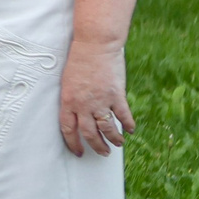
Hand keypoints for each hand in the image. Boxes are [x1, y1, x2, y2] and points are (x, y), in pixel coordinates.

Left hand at [59, 37, 133, 155]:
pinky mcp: (117, 95)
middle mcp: (83, 105)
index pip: (68, 129)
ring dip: (113, 139)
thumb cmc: (79, 61)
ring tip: (117, 144)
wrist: (95, 45)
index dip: (73, 143)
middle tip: (102, 152)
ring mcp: (101, 101)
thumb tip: (78, 114)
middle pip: (89, 133)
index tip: (79, 152)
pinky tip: (130, 129)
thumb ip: (73, 99)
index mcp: (68, 101)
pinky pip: (123, 115)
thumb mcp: (68, 82)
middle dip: (96, 146)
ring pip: (107, 128)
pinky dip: (128, 124)